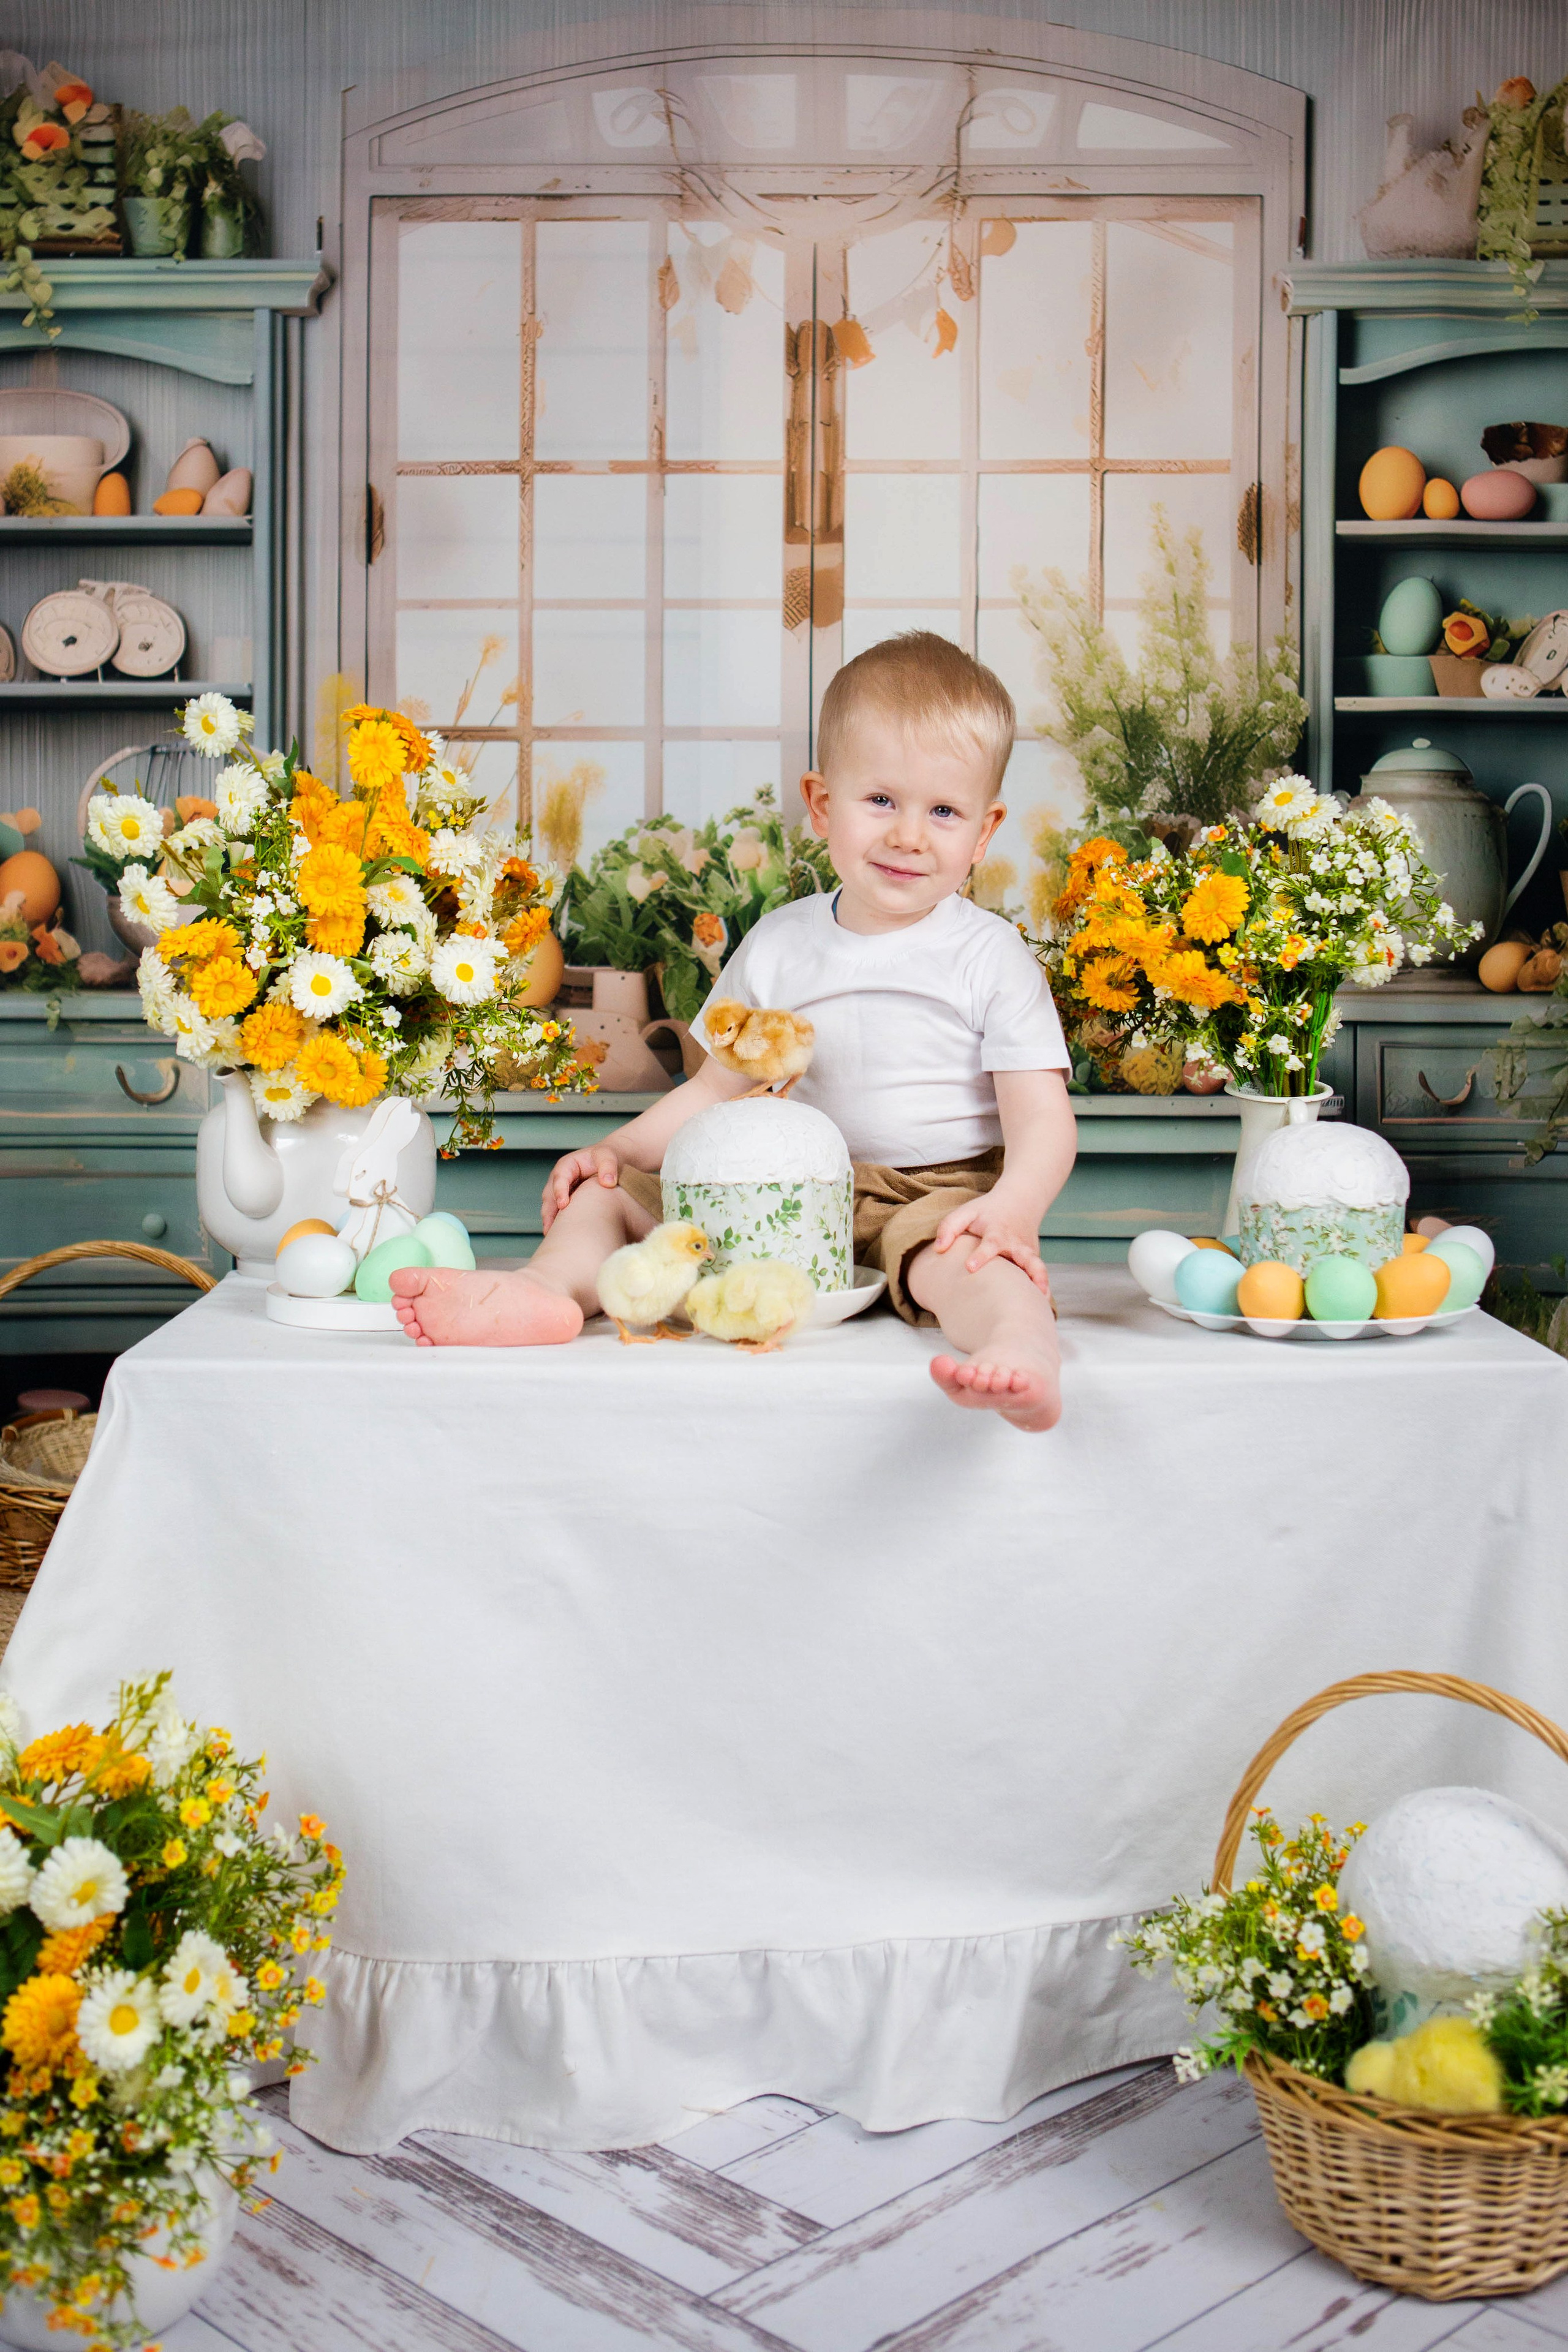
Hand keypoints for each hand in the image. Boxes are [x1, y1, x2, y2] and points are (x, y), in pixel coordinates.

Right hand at [541, 1144, 620, 1231]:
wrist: (612, 1162)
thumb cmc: (608, 1158)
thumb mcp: (609, 1157)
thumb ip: (608, 1167)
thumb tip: (607, 1183)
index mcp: (568, 1165)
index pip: (560, 1178)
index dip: (559, 1191)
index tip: (563, 1205)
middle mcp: (560, 1178)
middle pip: (550, 1195)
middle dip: (549, 1211)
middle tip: (550, 1228)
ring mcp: (561, 1190)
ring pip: (551, 1206)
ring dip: (550, 1220)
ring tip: (551, 1236)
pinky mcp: (566, 1201)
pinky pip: (558, 1212)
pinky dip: (558, 1223)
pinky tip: (562, 1236)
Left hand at [932, 1185, 1050, 1291]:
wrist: (1018, 1202)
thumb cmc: (986, 1212)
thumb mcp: (966, 1212)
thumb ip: (949, 1228)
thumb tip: (939, 1249)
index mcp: (997, 1231)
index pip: (991, 1243)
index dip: (982, 1255)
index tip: (970, 1267)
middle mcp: (1015, 1243)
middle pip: (1024, 1257)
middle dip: (1025, 1270)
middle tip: (1021, 1290)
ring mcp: (1027, 1252)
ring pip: (1037, 1266)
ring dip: (1040, 1280)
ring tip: (1040, 1299)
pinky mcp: (1033, 1259)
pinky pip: (1038, 1273)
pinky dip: (1042, 1286)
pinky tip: (1041, 1304)